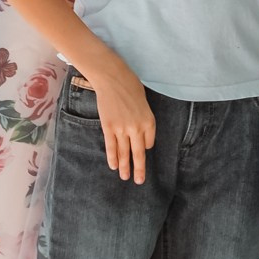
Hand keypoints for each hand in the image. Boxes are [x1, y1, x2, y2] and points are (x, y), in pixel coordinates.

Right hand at [86, 58, 156, 181]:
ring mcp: (122, 129)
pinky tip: (114, 166)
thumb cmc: (130, 86)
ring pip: (124, 153)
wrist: (113, 78)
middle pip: (138, 153)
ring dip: (124, 167)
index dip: (145, 147)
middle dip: (139, 169)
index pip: (149, 143)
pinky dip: (112, 158)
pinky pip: (111, 147)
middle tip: (139, 181)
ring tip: (125, 177)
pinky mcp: (109, 128)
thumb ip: (142, 119)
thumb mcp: (143, 103)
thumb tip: (138, 133)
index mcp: (149, 121)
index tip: (141, 149)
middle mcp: (137, 128)